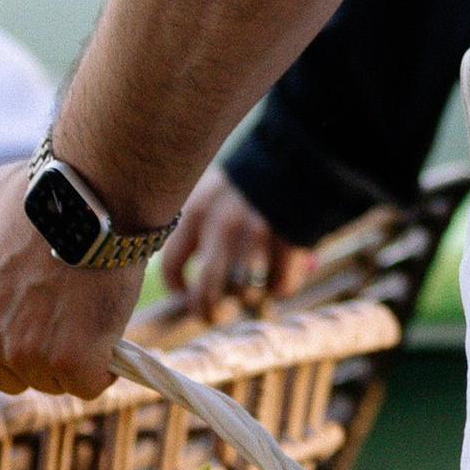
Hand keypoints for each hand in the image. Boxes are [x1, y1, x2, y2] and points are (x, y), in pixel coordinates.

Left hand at [0, 163, 144, 399]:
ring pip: (48, 381)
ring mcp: (27, 351)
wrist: (95, 190)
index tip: (6, 334)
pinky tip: (105, 326)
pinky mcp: (74, 358)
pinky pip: (88, 383)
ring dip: (67, 356)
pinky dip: (102, 363)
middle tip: (53, 306)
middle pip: (4, 380)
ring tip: (79, 305)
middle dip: (28, 354)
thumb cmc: (31, 194)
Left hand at [157, 168, 320, 310]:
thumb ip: (200, 227)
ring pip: (243, 294)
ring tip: (254, 288)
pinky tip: (282, 277)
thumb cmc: (251, 177)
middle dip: (209, 312)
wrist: (298, 154)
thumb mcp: (214, 191)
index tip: (186, 296)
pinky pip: (279, 288)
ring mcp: (256, 238)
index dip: (179, 289)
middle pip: (206, 294)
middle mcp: (221, 228)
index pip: (171, 266)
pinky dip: (281, 288)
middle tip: (214, 315)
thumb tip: (191, 279)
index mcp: (195, 212)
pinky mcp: (288, 244)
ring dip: (248, 298)